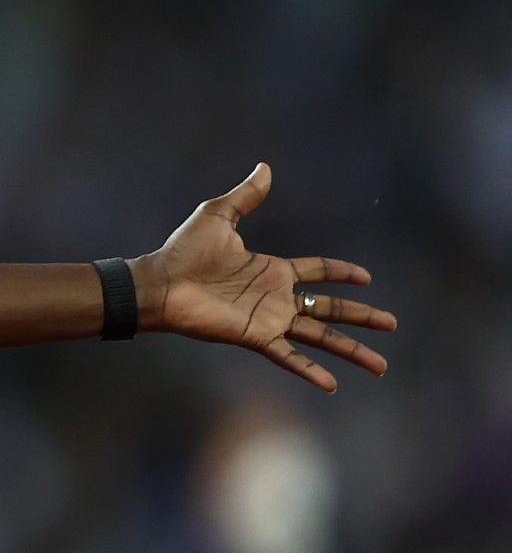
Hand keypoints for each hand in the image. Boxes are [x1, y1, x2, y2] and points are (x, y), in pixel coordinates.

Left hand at [142, 165, 394, 392]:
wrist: (160, 283)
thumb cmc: (183, 251)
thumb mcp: (218, 216)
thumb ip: (246, 197)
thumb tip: (265, 167)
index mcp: (273, 271)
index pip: (319, 272)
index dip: (343, 274)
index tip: (367, 278)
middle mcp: (277, 298)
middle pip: (331, 310)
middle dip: (362, 317)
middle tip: (392, 325)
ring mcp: (268, 320)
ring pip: (320, 337)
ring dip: (351, 350)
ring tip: (381, 365)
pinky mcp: (254, 336)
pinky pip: (288, 356)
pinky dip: (310, 370)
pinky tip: (332, 385)